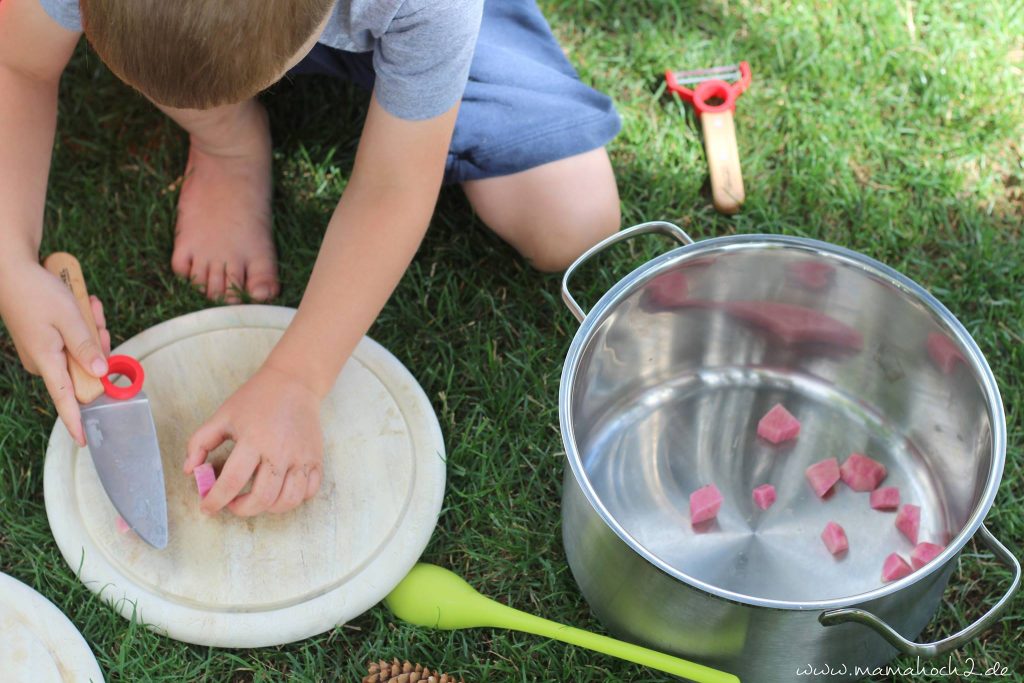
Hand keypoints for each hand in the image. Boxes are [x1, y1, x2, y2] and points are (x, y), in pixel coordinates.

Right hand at [0, 261, 110, 444]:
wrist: (11, 270)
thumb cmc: (38, 292)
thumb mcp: (70, 317)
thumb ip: (86, 347)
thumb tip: (101, 373)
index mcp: (47, 360)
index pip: (65, 399)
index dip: (75, 420)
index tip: (83, 440)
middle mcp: (44, 360)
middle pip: (86, 367)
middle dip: (98, 343)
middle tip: (95, 318)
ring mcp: (45, 350)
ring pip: (84, 350)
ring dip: (93, 328)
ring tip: (87, 304)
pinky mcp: (46, 339)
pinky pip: (75, 338)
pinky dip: (83, 322)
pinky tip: (83, 302)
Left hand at [184, 364, 323, 515]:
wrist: (294, 383)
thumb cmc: (255, 399)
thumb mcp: (222, 416)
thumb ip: (199, 442)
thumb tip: (190, 471)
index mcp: (253, 439)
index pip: (232, 482)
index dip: (215, 500)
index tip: (206, 507)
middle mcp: (280, 451)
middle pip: (263, 498)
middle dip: (242, 510)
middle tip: (232, 504)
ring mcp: (302, 457)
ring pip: (289, 500)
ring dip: (269, 508)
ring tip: (257, 500)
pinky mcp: (316, 458)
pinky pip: (310, 491)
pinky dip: (295, 499)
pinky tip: (281, 491)